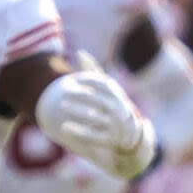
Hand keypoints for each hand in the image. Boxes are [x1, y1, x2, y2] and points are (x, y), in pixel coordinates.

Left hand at [34, 70, 154, 179]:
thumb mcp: (107, 89)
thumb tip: (79, 52)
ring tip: (62, 106)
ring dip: (79, 111)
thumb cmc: (113, 106)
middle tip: (64, 92)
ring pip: (96, 117)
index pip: (104, 85)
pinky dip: (79, 131)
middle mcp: (118, 109)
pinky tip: (64, 127)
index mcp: (117, 96)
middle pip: (99, 100)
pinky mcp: (109, 140)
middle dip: (82, 95)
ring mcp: (115, 125)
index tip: (74, 79)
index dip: (89, 80)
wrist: (129, 135)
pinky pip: (93, 135)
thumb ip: (93, 72)